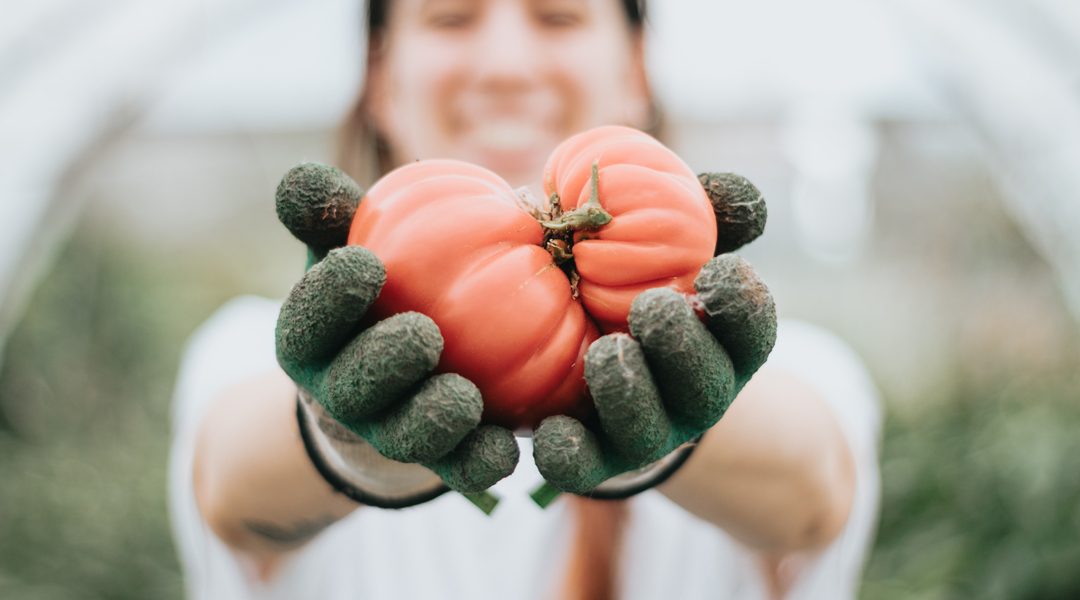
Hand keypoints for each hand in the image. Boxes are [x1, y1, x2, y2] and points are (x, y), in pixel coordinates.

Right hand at [273, 163, 518, 508]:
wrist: (393, 375)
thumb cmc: (376, 291)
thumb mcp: (349, 247)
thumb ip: (329, 215)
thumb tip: (300, 179)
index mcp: (312, 339)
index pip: (310, 319)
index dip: (331, 296)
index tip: (365, 262)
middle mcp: (343, 393)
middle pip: (355, 385)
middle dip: (382, 362)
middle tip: (423, 334)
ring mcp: (390, 432)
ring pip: (407, 435)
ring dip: (432, 418)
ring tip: (463, 396)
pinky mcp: (441, 461)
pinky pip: (459, 468)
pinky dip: (479, 461)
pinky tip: (506, 446)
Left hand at [532, 173, 775, 495]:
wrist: (611, 377)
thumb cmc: (645, 289)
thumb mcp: (677, 252)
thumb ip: (705, 218)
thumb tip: (742, 194)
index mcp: (723, 347)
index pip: (751, 331)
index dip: (744, 306)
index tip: (722, 268)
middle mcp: (692, 397)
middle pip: (703, 384)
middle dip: (683, 346)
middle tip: (654, 306)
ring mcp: (645, 433)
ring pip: (646, 429)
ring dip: (632, 391)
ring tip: (608, 351)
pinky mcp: (592, 459)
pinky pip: (583, 465)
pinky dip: (571, 451)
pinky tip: (552, 427)